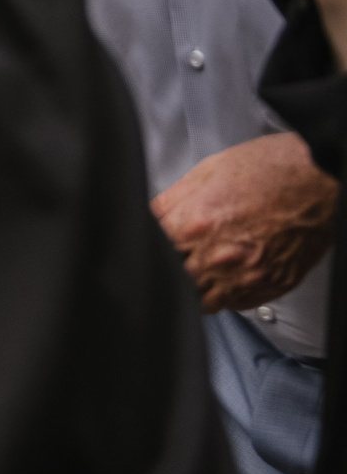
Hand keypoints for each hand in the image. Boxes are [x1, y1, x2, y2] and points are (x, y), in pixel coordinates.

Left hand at [152, 132, 336, 311]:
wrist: (319, 178)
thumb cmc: (271, 169)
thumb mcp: (206, 171)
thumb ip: (171, 202)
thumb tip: (153, 219)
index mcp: (196, 225)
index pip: (154, 252)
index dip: (155, 247)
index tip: (160, 244)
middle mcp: (220, 257)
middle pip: (176, 281)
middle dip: (173, 268)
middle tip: (180, 255)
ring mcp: (247, 276)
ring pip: (204, 302)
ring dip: (198, 288)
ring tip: (202, 268)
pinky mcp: (272, 286)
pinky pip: (237, 305)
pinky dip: (227, 294)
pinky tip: (229, 274)